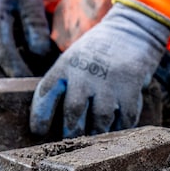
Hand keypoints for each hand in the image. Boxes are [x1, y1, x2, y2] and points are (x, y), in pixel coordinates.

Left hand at [31, 0, 169, 136]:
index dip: (39, 116)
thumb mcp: (74, 58)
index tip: (38, 132)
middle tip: (71, 140)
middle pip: (73, 112)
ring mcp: (109, 81)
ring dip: (97, 133)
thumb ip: (64, 83)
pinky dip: (121, 128)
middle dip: (71, 131)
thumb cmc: (97, 51)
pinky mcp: (131, 86)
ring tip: (95, 138)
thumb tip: (57, 121)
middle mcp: (85, 73)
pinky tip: (117, 128)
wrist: (131, 30)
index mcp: (66, 65)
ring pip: (100, 120)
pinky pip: (125, 118)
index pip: (46, 93)